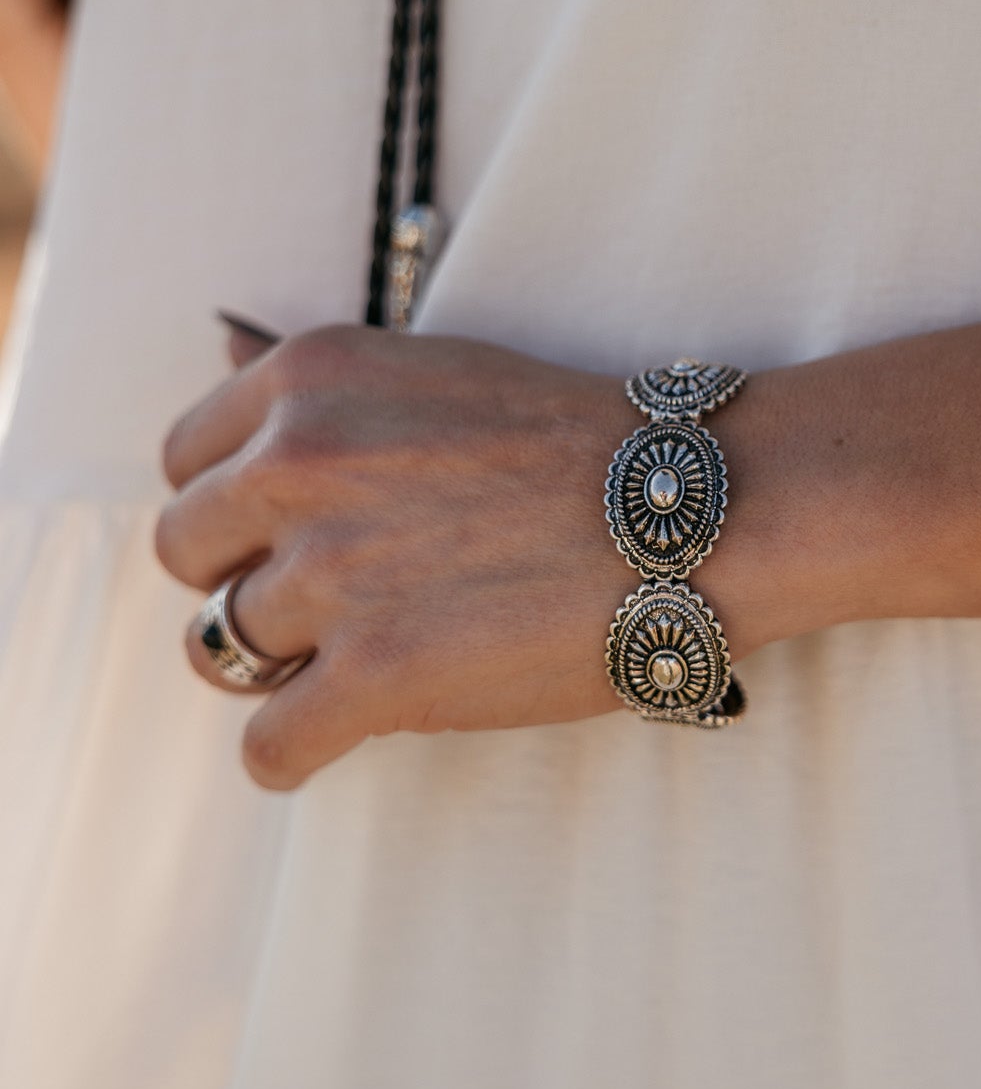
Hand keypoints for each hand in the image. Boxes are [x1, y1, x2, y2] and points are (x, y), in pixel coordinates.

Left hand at [156, 324, 641, 789]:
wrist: (686, 511)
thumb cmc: (575, 440)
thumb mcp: (429, 367)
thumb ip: (318, 381)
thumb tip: (216, 335)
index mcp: (307, 382)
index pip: (186, 459)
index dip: (233, 508)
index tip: (282, 532)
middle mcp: (297, 466)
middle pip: (185, 553)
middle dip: (239, 582)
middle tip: (317, 601)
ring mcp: (331, 573)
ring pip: (217, 649)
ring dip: (273, 666)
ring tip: (342, 665)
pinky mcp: (374, 675)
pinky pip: (267, 744)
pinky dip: (290, 753)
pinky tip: (333, 738)